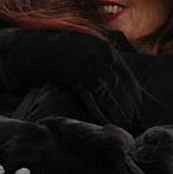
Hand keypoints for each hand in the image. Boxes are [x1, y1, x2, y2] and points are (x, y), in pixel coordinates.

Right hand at [1, 30, 140, 125]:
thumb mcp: (84, 51)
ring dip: (120, 112)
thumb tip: (116, 81)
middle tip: (136, 120)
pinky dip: (104, 112)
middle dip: (129, 105)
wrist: (34, 49)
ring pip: (111, 94)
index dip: (133, 93)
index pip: (126, 75)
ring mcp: (91, 65)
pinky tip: (111, 122)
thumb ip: (100, 62)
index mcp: (106, 48)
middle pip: (122, 86)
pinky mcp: (80, 77)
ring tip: (126, 125)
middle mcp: (102, 55)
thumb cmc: (59, 53)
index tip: (138, 106)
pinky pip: (96, 99)